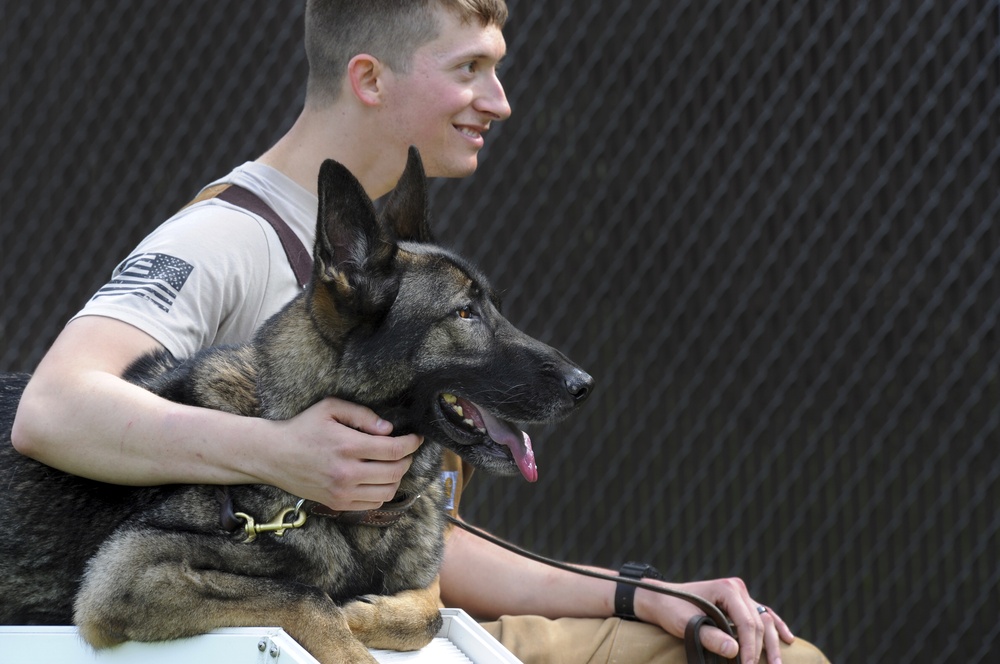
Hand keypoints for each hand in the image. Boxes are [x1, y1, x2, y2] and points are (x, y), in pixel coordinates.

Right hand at [264, 397, 422, 510]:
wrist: (273, 455)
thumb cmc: (303, 427)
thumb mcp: (330, 408)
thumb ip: (362, 415)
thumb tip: (388, 429)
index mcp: (348, 446)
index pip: (394, 450)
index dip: (411, 444)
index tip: (416, 438)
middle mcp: (347, 472)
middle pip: (395, 472)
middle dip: (407, 460)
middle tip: (406, 450)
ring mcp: (342, 491)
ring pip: (387, 491)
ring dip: (397, 477)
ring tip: (393, 465)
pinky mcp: (337, 504)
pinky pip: (373, 503)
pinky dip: (382, 492)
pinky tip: (378, 479)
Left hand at [634, 577, 794, 663]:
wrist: (660, 599)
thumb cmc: (671, 609)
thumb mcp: (685, 623)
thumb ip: (710, 636)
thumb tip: (735, 651)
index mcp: (726, 589)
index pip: (746, 622)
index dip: (750, 648)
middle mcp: (737, 589)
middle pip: (757, 623)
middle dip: (760, 649)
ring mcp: (741, 595)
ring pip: (764, 619)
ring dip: (772, 642)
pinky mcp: (740, 603)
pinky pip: (762, 614)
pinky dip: (775, 626)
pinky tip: (788, 638)